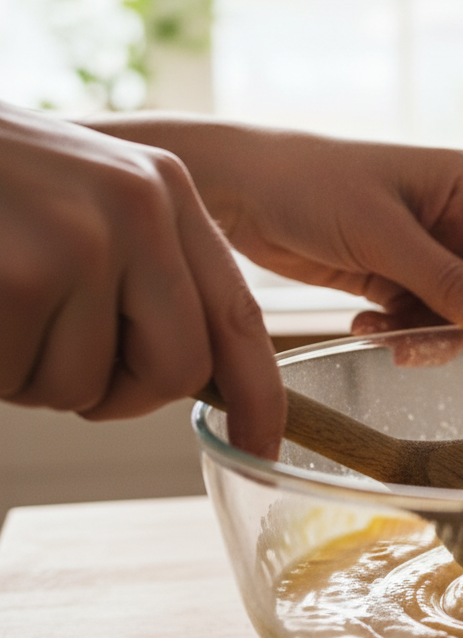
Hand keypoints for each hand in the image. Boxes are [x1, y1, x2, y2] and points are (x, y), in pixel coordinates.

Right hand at [0, 101, 284, 456]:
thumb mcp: (85, 200)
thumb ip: (145, 272)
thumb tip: (188, 372)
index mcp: (165, 191)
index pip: (238, 315)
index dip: (258, 395)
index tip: (261, 446)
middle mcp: (140, 209)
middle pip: (177, 370)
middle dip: (118, 394)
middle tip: (55, 357)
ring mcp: (82, 240)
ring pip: (84, 387)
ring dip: (31, 374)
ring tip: (1, 304)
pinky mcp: (19, 275)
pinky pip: (17, 380)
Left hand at [94, 120, 462, 386]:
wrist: (237, 188)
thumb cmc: (310, 187)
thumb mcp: (383, 235)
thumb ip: (449, 282)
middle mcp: (455, 218)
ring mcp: (426, 249)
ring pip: (458, 315)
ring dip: (433, 339)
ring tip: (390, 342)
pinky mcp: (394, 274)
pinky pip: (420, 318)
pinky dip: (402, 333)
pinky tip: (367, 327)